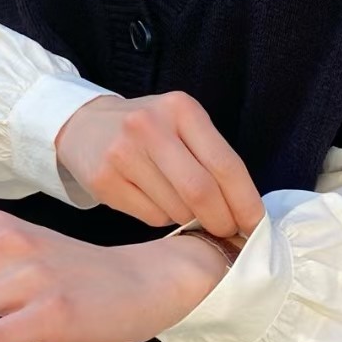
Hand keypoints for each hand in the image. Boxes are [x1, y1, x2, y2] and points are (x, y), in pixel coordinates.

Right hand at [55, 90, 264, 237]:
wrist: (85, 126)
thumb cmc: (148, 130)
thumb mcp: (181, 125)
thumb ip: (211, 158)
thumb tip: (243, 212)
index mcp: (182, 109)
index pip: (225, 164)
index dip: (245, 201)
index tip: (256, 226)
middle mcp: (151, 126)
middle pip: (201, 191)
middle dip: (221, 220)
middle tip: (227, 232)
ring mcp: (123, 152)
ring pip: (177, 208)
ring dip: (190, 219)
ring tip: (184, 207)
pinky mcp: (104, 179)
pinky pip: (151, 217)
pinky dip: (164, 219)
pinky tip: (156, 202)